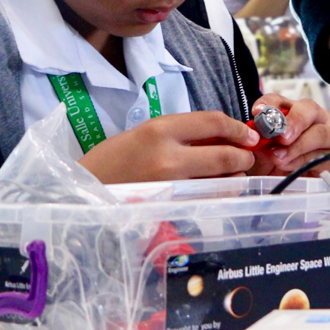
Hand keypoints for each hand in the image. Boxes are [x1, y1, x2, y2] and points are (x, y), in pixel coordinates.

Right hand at [80, 111, 258, 183]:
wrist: (81, 191)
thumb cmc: (113, 159)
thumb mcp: (145, 133)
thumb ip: (182, 134)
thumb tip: (222, 136)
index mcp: (160, 129)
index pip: (213, 121)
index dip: (237, 128)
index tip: (248, 134)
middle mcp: (168, 156)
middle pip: (224, 155)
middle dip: (244, 157)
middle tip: (247, 157)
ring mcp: (169, 186)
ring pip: (220, 181)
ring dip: (235, 178)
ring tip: (234, 174)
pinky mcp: (168, 208)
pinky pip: (205, 199)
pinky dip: (218, 194)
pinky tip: (216, 190)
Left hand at [248, 93, 329, 176]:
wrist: (300, 191)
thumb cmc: (281, 171)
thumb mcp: (264, 159)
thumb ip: (260, 148)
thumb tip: (255, 140)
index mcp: (290, 114)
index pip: (280, 101)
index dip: (269, 104)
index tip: (257, 112)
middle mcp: (311, 119)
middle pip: (308, 108)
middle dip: (294, 121)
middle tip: (281, 136)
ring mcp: (328, 134)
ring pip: (319, 131)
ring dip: (299, 145)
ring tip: (280, 158)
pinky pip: (324, 153)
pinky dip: (305, 160)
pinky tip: (291, 167)